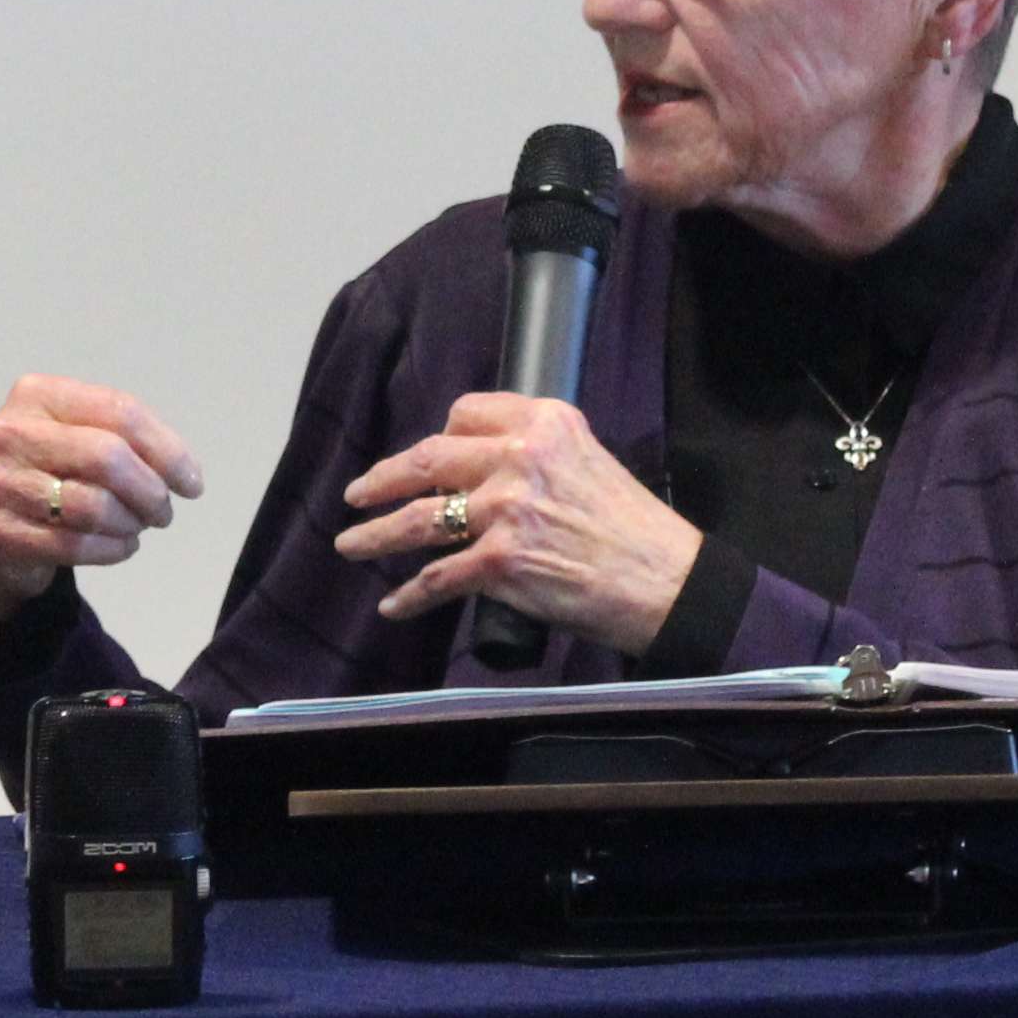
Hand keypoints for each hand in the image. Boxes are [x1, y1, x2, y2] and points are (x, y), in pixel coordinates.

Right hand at [0, 377, 206, 624]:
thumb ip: (127, 441)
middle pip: (107, 457)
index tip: (192, 484)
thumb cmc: (45, 474)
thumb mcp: (77, 438)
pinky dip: (112, 550)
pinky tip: (119, 546)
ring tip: (136, 528)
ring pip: (93, 506)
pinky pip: (75, 544)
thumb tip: (185, 474)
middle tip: (163, 512)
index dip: (168, 450)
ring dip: (131, 524)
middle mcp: (9, 431)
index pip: (120, 411)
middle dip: (150, 491)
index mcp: (36, 394)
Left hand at [333, 395, 703, 655]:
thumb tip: (482, 471)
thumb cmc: (633, 528)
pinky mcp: (501, 561)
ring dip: (375, 534)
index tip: (421, 457)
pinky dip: (410, 595)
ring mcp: (506, 509)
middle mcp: (520, 456)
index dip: (436, 437)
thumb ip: (537, 454)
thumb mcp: (587, 460)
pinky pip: (437, 578)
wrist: (665, 581)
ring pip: (419, 518)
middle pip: (428, 460)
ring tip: (351, 544)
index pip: (465, 414)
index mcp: (544, 423)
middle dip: (382, 479)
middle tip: (357, 494)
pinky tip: (394, 604)